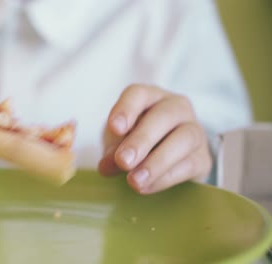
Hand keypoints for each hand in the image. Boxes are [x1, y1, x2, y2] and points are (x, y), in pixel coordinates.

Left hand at [98, 84, 212, 193]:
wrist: (168, 163)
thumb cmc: (138, 142)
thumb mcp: (120, 142)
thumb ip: (113, 150)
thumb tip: (106, 166)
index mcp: (151, 97)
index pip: (139, 94)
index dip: (126, 109)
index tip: (114, 128)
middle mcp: (176, 108)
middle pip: (163, 115)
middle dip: (142, 139)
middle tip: (123, 161)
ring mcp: (194, 131)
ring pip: (183, 139)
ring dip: (157, 161)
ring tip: (134, 181)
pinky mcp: (203, 158)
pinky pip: (189, 164)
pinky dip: (165, 177)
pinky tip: (146, 186)